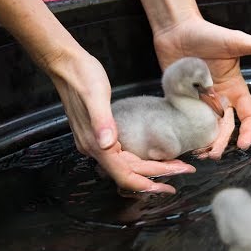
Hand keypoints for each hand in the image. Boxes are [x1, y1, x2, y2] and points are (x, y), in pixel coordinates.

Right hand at [48, 51, 194, 194]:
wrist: (65, 64)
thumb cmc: (80, 75)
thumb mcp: (95, 94)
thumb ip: (102, 121)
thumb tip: (107, 144)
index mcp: (95, 143)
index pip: (124, 174)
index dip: (147, 183)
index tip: (169, 186)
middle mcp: (94, 147)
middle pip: (130, 172)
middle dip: (159, 173)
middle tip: (185, 169)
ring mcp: (95, 142)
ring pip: (127, 165)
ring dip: (151, 168)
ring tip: (175, 166)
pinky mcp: (98, 134)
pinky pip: (122, 156)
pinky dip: (140, 160)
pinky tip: (152, 156)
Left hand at [153, 15, 250, 153]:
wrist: (176, 29)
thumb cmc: (207, 33)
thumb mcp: (237, 41)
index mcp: (236, 88)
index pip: (249, 116)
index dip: (249, 131)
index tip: (243, 144)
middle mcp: (221, 98)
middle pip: (228, 127)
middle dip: (224, 142)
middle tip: (215, 154)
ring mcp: (202, 101)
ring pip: (209, 128)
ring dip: (207, 142)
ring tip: (202, 153)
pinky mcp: (184, 101)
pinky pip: (189, 121)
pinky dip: (190, 134)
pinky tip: (186, 143)